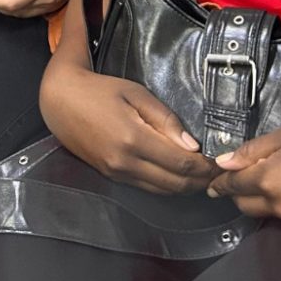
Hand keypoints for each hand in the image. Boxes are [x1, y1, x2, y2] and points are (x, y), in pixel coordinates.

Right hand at [40, 60, 217, 194]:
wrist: (60, 101)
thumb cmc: (99, 90)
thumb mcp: (135, 93)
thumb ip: (164, 118)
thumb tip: (192, 145)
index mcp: (133, 139)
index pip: (181, 163)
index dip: (205, 167)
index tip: (220, 161)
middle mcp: (125, 163)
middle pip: (174, 183)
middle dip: (200, 180)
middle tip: (217, 171)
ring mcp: (117, 173)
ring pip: (162, 190)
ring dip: (185, 185)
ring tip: (202, 174)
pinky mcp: (111, 176)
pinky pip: (147, 187)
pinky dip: (166, 184)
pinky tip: (177, 174)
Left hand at [206, 118, 280, 224]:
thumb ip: (255, 149)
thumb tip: (224, 161)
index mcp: (268, 182)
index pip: (232, 186)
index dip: (220, 182)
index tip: (212, 181)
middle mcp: (279, 207)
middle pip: (245, 205)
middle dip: (237, 192)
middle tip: (240, 175)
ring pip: (266, 213)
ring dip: (258, 200)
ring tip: (264, 180)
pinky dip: (279, 205)